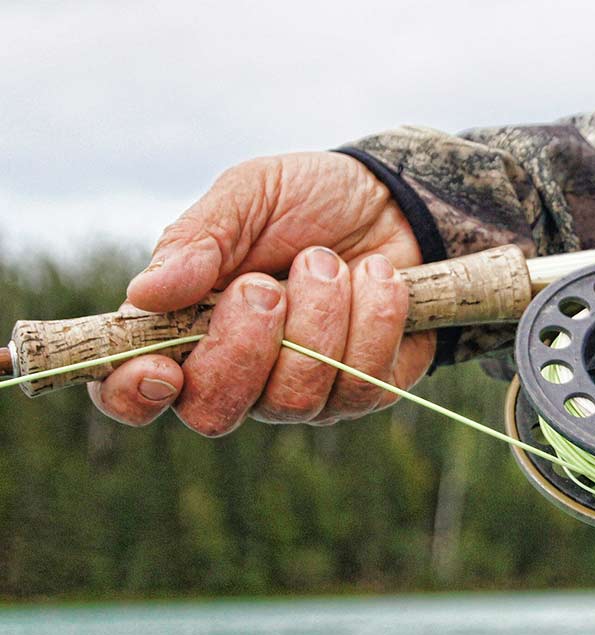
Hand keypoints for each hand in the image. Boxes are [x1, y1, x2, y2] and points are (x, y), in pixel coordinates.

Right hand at [88, 152, 435, 434]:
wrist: (395, 201)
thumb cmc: (308, 201)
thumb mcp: (249, 196)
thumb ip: (198, 240)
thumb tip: (143, 294)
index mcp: (186, 329)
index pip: (134, 393)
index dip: (134, 395)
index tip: (160, 367)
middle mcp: (240, 375)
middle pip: (215, 412)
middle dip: (244, 346)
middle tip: (265, 285)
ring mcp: (304, 392)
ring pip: (295, 398)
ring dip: (317, 317)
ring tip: (328, 261)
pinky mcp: (365, 390)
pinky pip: (364, 384)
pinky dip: (372, 318)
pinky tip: (376, 276)